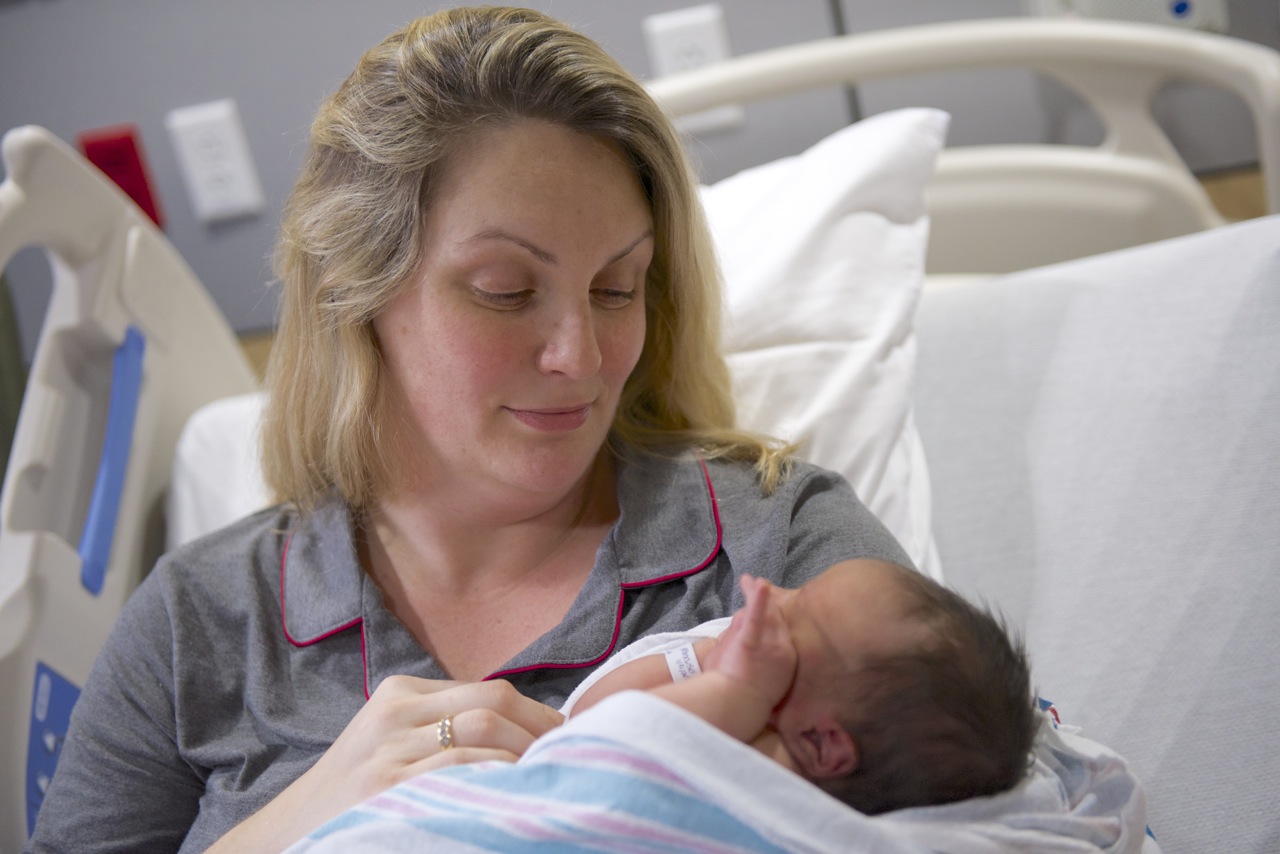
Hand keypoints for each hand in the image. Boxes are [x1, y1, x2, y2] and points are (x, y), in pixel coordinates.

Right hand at [208, 677, 561, 851]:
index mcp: (398, 694)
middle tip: (572, 755)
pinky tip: (514, 794)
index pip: (487, 689)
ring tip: (549, 775)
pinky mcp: (388, 785)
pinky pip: (461, 769)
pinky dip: (497, 778)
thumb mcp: (390, 743)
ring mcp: (390, 749)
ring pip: (484, 729)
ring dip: (526, 753)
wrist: (287, 835)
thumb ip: (441, 727)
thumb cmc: (353, 795)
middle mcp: (395, 713)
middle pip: (493, 701)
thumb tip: (527, 732)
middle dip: (541, 727)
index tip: (566, 736)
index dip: (536, 713)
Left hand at [704, 575, 796, 708]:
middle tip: (757, 584)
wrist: (737, 709)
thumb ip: (765, 662)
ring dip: (755, 596)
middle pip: (773, 618)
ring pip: (761, 614)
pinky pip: (756, 617)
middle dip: (766, 601)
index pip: (781, 628)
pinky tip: (758, 583)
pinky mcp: (749, 642)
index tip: (771, 602)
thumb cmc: (746, 701)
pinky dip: (758, 600)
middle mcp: (781, 647)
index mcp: (786, 656)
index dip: (774, 613)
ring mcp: (766, 644)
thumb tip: (758, 653)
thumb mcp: (767, 681)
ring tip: (748, 582)